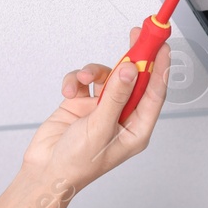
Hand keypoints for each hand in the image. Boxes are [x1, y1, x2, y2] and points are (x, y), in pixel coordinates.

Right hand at [21, 27, 171, 191]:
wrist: (44, 171)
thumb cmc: (76, 163)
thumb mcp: (100, 128)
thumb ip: (116, 96)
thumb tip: (131, 71)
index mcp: (136, 129)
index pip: (154, 93)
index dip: (160, 68)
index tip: (162, 46)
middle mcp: (122, 117)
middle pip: (134, 80)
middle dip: (133, 58)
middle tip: (137, 35)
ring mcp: (103, 109)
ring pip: (107, 76)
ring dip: (94, 72)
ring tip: (83, 78)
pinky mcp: (83, 103)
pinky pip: (84, 80)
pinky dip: (76, 80)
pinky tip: (68, 90)